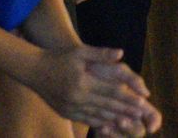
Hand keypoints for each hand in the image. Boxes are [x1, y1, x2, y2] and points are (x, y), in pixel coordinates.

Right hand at [29, 45, 157, 131]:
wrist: (34, 70)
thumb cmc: (59, 58)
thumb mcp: (80, 52)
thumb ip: (101, 54)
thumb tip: (121, 54)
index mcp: (83, 83)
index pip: (111, 92)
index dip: (128, 98)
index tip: (142, 102)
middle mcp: (77, 98)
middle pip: (107, 106)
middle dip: (126, 111)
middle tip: (141, 116)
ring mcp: (70, 108)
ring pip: (97, 116)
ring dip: (115, 120)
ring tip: (130, 123)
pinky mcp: (65, 113)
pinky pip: (85, 120)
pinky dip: (99, 123)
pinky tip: (110, 125)